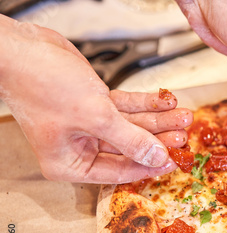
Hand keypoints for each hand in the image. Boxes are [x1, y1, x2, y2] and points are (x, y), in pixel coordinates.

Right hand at [0, 15, 191, 183]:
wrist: (23, 48)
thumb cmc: (41, 85)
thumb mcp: (94, 118)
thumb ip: (130, 139)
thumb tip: (157, 157)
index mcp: (70, 164)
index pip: (119, 171)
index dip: (148, 165)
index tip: (173, 160)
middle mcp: (79, 147)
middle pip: (129, 147)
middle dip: (158, 139)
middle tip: (183, 135)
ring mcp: (88, 125)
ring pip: (131, 126)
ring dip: (157, 120)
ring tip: (183, 116)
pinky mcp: (95, 104)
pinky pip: (126, 108)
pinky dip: (145, 103)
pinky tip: (166, 101)